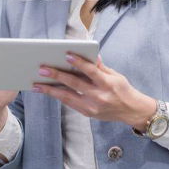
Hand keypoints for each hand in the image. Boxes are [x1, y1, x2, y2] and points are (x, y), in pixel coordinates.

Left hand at [32, 54, 156, 131]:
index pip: (91, 71)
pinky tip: (48, 91)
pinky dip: (59, 96)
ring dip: (50, 90)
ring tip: (37, 84)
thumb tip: (90, 55)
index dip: (79, 63)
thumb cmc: (123, 89)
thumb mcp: (115, 75)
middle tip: (42, 69)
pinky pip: (70, 103)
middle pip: (75, 84)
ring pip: (67, 97)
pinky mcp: (88, 113)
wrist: (131, 111)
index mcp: (108, 84)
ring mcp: (92, 107)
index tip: (66, 55)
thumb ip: (100, 67)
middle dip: (57, 76)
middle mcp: (99, 96)